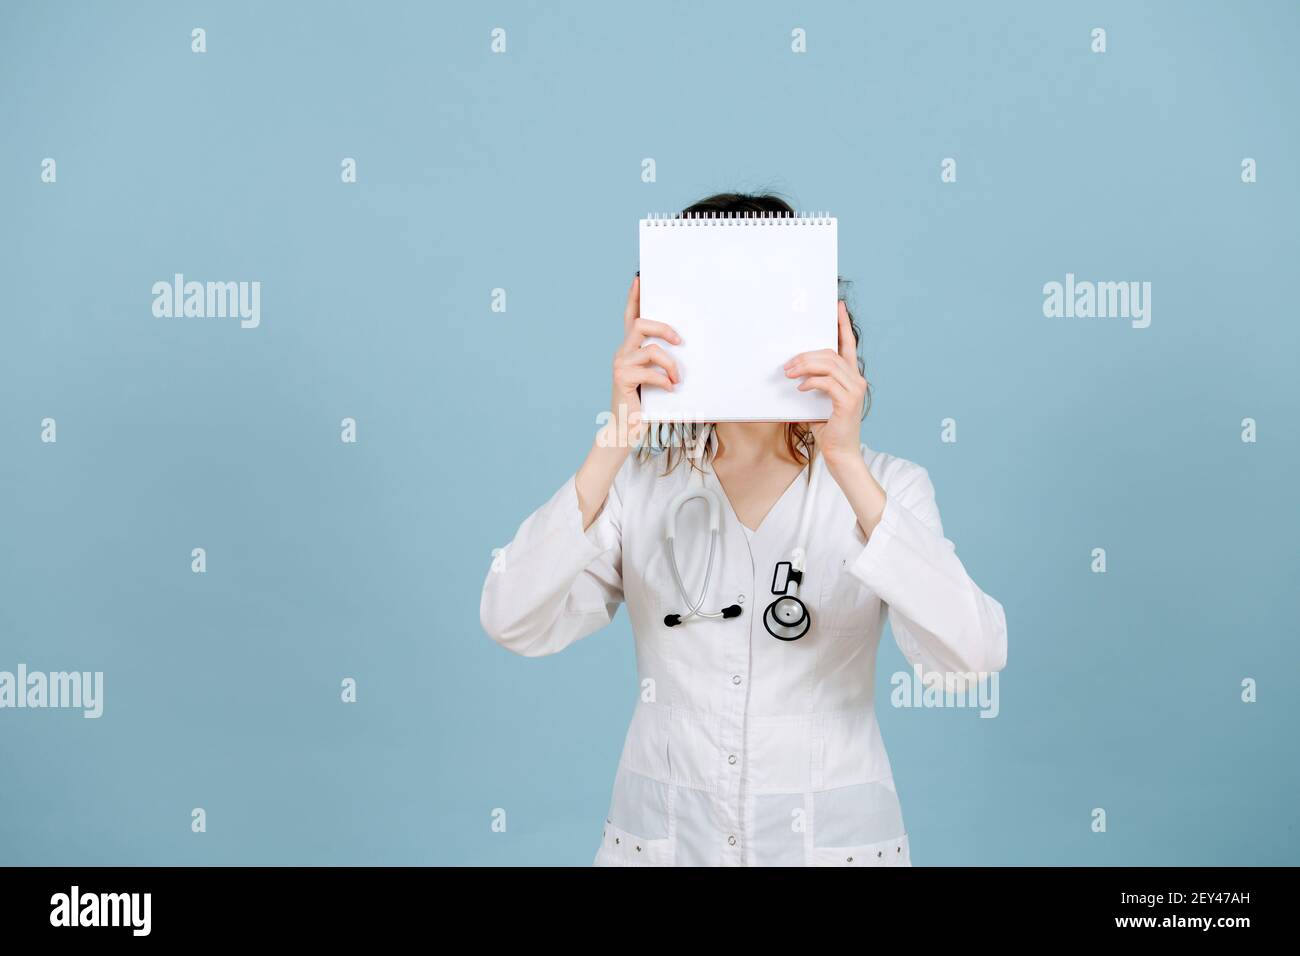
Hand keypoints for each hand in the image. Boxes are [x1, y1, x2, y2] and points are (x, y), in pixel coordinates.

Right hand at [607, 274, 680, 447]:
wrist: (627, 430)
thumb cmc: (645, 405)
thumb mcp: (656, 378)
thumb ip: (662, 362)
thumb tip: (683, 347)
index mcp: (629, 350)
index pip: (629, 317)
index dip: (633, 297)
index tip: (639, 278)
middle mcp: (621, 353)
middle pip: (640, 325)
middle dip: (663, 329)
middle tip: (680, 342)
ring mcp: (620, 365)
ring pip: (650, 350)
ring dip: (670, 364)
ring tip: (677, 379)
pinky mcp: (622, 379)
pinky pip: (649, 371)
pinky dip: (664, 380)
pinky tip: (670, 389)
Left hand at [784, 301, 866, 467]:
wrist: (840, 455)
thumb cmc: (828, 429)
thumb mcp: (817, 402)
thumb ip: (812, 384)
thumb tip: (791, 371)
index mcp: (851, 377)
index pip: (848, 344)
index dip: (843, 324)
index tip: (837, 307)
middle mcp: (857, 380)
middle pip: (831, 353)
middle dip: (806, 354)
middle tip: (787, 364)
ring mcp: (855, 390)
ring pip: (828, 364)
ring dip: (804, 366)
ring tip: (789, 374)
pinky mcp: (848, 401)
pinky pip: (826, 382)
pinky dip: (811, 382)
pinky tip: (800, 388)